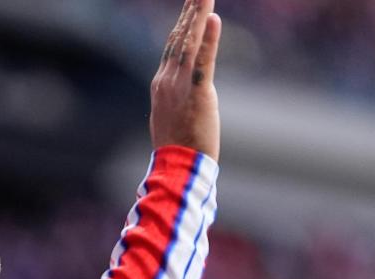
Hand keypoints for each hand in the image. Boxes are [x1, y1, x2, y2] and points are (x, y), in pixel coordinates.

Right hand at [149, 0, 221, 158]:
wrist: (178, 167)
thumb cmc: (176, 148)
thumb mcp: (168, 117)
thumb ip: (171, 98)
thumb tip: (173, 93)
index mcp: (161, 84)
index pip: (172, 47)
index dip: (181, 24)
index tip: (190, 6)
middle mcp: (166, 80)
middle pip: (178, 38)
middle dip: (189, 11)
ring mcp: (179, 86)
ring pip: (189, 43)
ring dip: (198, 15)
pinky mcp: (196, 93)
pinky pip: (202, 61)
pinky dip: (208, 38)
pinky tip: (214, 18)